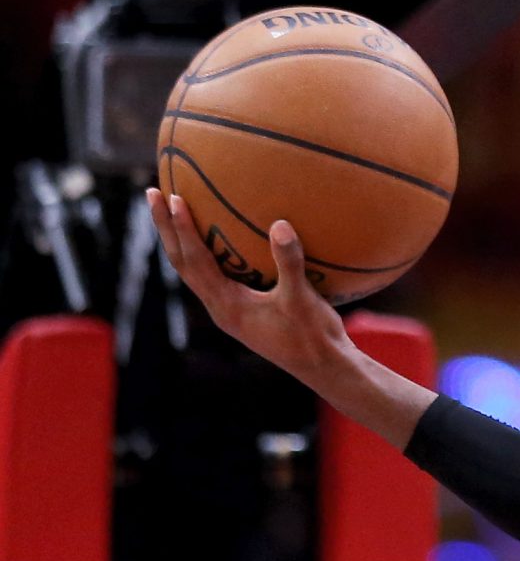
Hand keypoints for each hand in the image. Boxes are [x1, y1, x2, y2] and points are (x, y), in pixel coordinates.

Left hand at [147, 188, 349, 381]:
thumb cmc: (314, 337)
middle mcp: (219, 307)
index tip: (173, 198)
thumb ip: (290, 263)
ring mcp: (228, 310)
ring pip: (192, 269)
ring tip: (171, 210)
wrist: (324, 368)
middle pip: (181, 262)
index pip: (195, 261)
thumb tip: (280, 225)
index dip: (182, 229)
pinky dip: (205, 251)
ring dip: (179, 239)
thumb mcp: (302, 300)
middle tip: (154, 192)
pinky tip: (216, 236)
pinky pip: (213, 274)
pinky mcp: (240, 310)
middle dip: (165, 228)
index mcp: (227, 305)